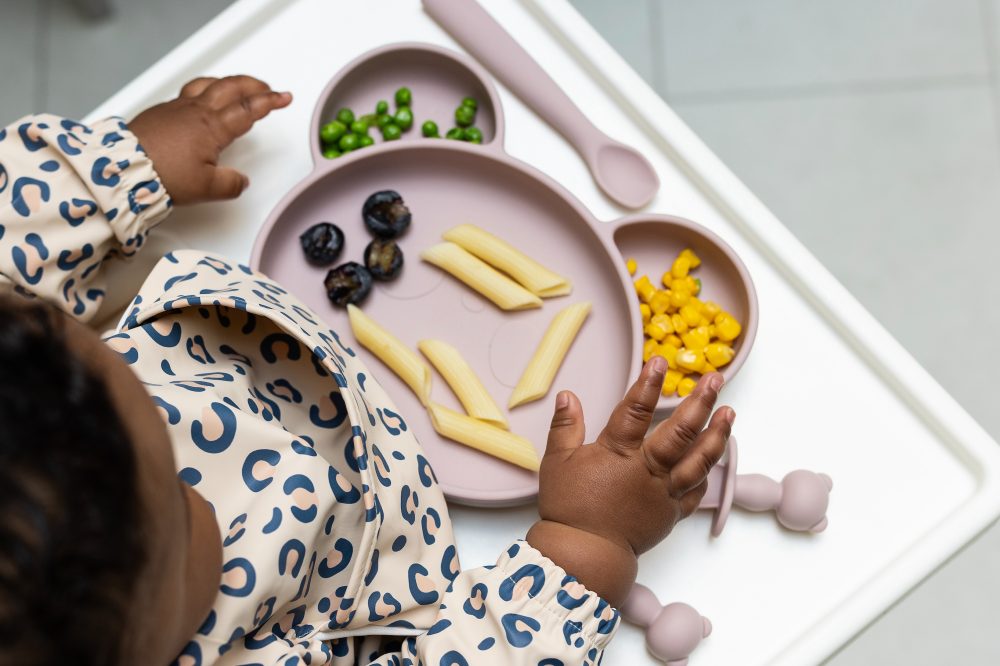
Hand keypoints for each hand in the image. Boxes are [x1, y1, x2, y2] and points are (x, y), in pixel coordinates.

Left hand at [128, 75, 291, 204]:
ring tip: (236, 87)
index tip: (284, 98)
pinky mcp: (160, 113)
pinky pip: (188, 93)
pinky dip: (203, 91)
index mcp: (213, 127)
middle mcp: (196, 112)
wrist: (123, 168)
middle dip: (252, 86)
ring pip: (207, 84)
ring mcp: (176, 109)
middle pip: (230, 88)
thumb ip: (230, 184)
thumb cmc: (161, 175)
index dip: (269, 102)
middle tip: (266, 89)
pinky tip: (202, 100)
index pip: (248, 109)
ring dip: (227, 83)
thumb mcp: (206, 188)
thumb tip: (240, 182)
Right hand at [526, 357, 733, 605]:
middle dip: (700, 402)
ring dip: (717, 434)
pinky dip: (707, 473)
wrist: (585, 554)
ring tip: (730, 412)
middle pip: (681, 431)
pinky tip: (715, 457)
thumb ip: (565, 427)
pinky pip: (696, 491)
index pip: (636, 410)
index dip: (649, 383)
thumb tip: (568, 396)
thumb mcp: (556, 463)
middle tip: (714, 380)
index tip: (660, 361)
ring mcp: (664, 492)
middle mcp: (648, 470)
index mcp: (619, 453)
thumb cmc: (570, 508)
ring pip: (698, 460)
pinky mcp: (671, 513)